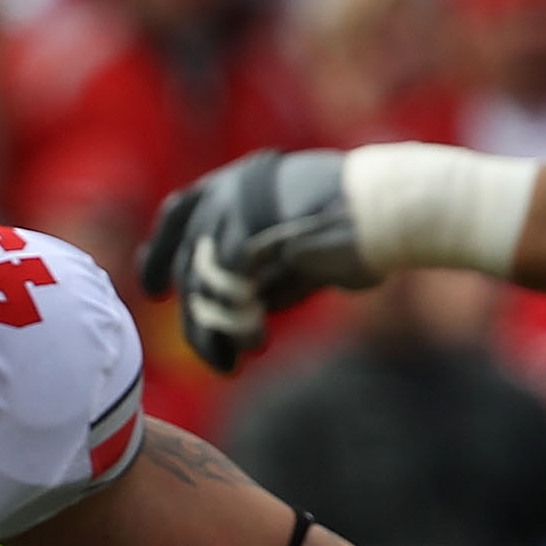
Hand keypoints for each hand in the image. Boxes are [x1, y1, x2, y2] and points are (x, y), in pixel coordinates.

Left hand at [136, 150, 377, 373]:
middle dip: (197, 322)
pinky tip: (258, 341)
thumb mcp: (285, 263)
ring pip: (199, 281)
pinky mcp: (249, 230)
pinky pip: (223, 285)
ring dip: (219, 328)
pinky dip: (236, 320)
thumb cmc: (345, 238)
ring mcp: (234, 207)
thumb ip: (249, 281)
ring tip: (249, 351)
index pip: (177, 216)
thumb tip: (218, 326)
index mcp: (233, 184)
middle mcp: (226, 191)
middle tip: (218, 361)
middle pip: (186, 265)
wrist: (388, 212)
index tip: (156, 293)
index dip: (158, 255)